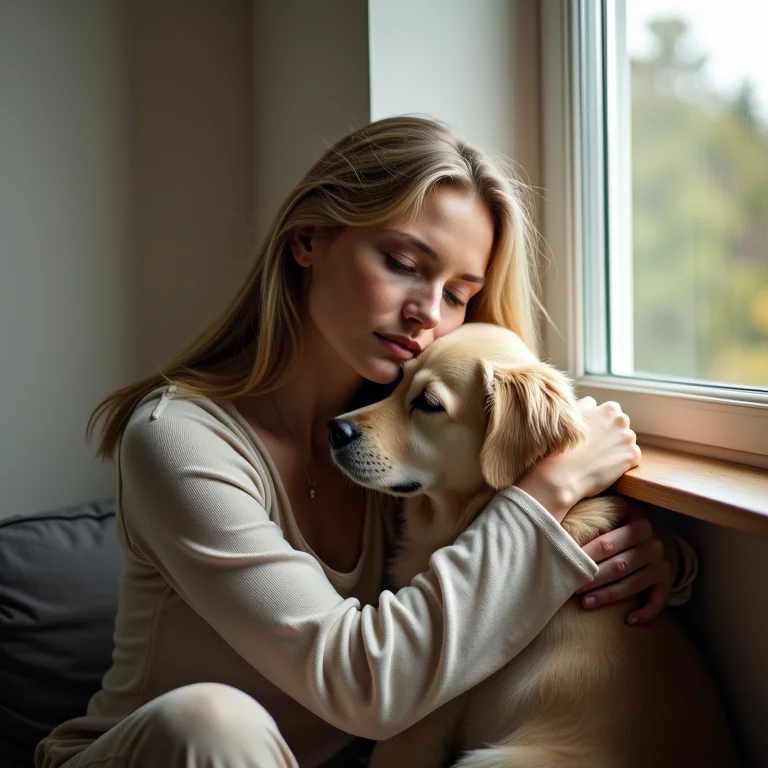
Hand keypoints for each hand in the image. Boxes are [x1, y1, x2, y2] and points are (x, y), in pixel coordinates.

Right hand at [515, 397, 640, 521]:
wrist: (562, 475)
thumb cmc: (562, 446)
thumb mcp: (571, 417)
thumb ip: (586, 406)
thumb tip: (593, 403)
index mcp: (609, 408)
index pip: (610, 412)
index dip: (599, 424)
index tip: (590, 434)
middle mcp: (622, 420)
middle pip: (620, 426)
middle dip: (611, 435)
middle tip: (594, 447)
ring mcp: (629, 438)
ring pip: (626, 442)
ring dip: (617, 449)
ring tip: (598, 458)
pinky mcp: (632, 456)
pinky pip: (631, 457)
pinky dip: (622, 463)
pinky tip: (605, 467)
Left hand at [576, 509, 679, 624]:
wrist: (669, 540)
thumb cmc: (633, 527)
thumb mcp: (625, 513)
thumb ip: (603, 512)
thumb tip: (565, 518)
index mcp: (640, 525)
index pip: (607, 543)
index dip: (586, 555)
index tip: (566, 563)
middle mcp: (653, 545)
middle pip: (618, 565)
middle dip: (593, 578)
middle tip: (572, 587)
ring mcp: (662, 565)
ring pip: (632, 584)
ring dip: (608, 596)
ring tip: (586, 603)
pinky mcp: (668, 582)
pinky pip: (657, 601)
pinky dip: (645, 613)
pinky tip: (629, 620)